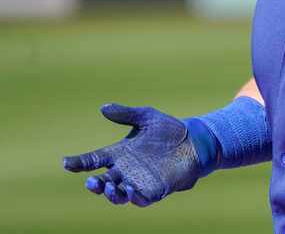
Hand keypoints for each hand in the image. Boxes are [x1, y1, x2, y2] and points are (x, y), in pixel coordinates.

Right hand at [63, 104, 215, 206]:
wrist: (195, 141)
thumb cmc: (169, 130)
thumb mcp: (147, 117)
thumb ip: (126, 114)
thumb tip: (104, 107)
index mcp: (120, 153)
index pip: (94, 160)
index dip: (79, 162)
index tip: (66, 162)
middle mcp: (126, 170)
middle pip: (102, 182)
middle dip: (94, 185)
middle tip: (91, 182)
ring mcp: (139, 181)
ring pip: (117, 195)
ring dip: (111, 194)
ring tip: (110, 187)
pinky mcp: (155, 190)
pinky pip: (140, 199)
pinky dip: (133, 198)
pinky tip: (130, 191)